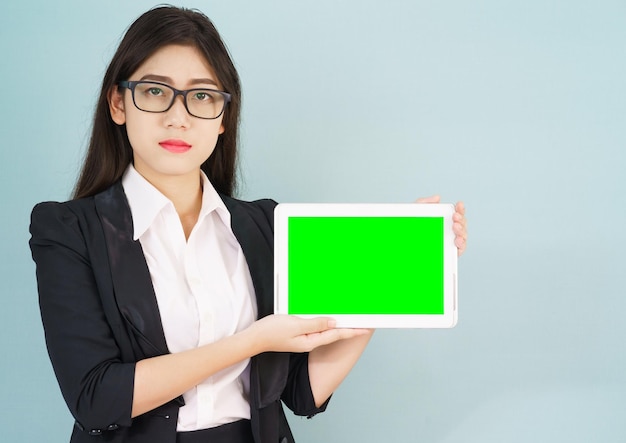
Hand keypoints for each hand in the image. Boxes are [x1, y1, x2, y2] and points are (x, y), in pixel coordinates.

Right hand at [247, 314, 369, 353]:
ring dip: (339, 325)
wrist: (255, 338)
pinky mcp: (299, 333)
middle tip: (363, 323)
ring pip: (326, 330)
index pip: (336, 334)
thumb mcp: (295, 324)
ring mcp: (305, 338)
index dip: (352, 331)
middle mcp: (310, 341)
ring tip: (351, 320)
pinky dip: (326, 323)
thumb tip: (333, 322)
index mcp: (311, 341)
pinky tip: (329, 319)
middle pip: (334, 334)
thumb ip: (315, 324)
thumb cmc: (272, 331)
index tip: (365, 328)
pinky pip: (317, 328)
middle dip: (349, 328)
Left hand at [415, 195, 466, 256]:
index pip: (456, 214)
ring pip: (463, 235)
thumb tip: (437, 197)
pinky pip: (459, 249)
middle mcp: (449, 230)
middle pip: (462, 224)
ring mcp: (450, 241)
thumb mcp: (417, 212)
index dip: (460, 209)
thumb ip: (426, 202)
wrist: (405, 242)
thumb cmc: (412, 226)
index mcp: (445, 220)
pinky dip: (461, 244)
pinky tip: (457, 239)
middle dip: (461, 219)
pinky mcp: (449, 252)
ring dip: (462, 230)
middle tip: (455, 216)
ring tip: (456, 227)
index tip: (459, 205)